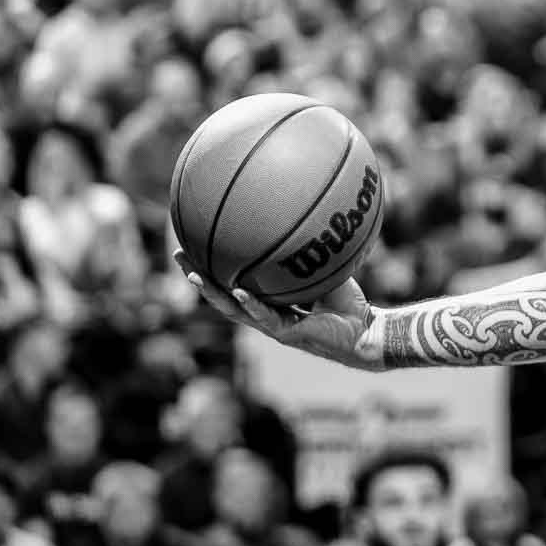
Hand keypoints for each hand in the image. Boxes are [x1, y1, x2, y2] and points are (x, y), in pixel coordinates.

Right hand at [174, 250, 385, 370]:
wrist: (366, 332)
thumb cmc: (348, 301)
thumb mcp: (325, 266)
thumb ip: (309, 249)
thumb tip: (301, 212)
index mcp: (268, 300)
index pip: (231, 282)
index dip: (212, 267)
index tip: (193, 243)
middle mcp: (264, 313)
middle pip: (221, 295)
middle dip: (198, 276)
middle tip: (179, 255)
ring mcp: (273, 326)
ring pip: (233, 310)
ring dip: (212, 294)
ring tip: (194, 276)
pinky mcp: (287, 334)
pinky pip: (265, 317)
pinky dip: (251, 305)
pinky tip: (238, 292)